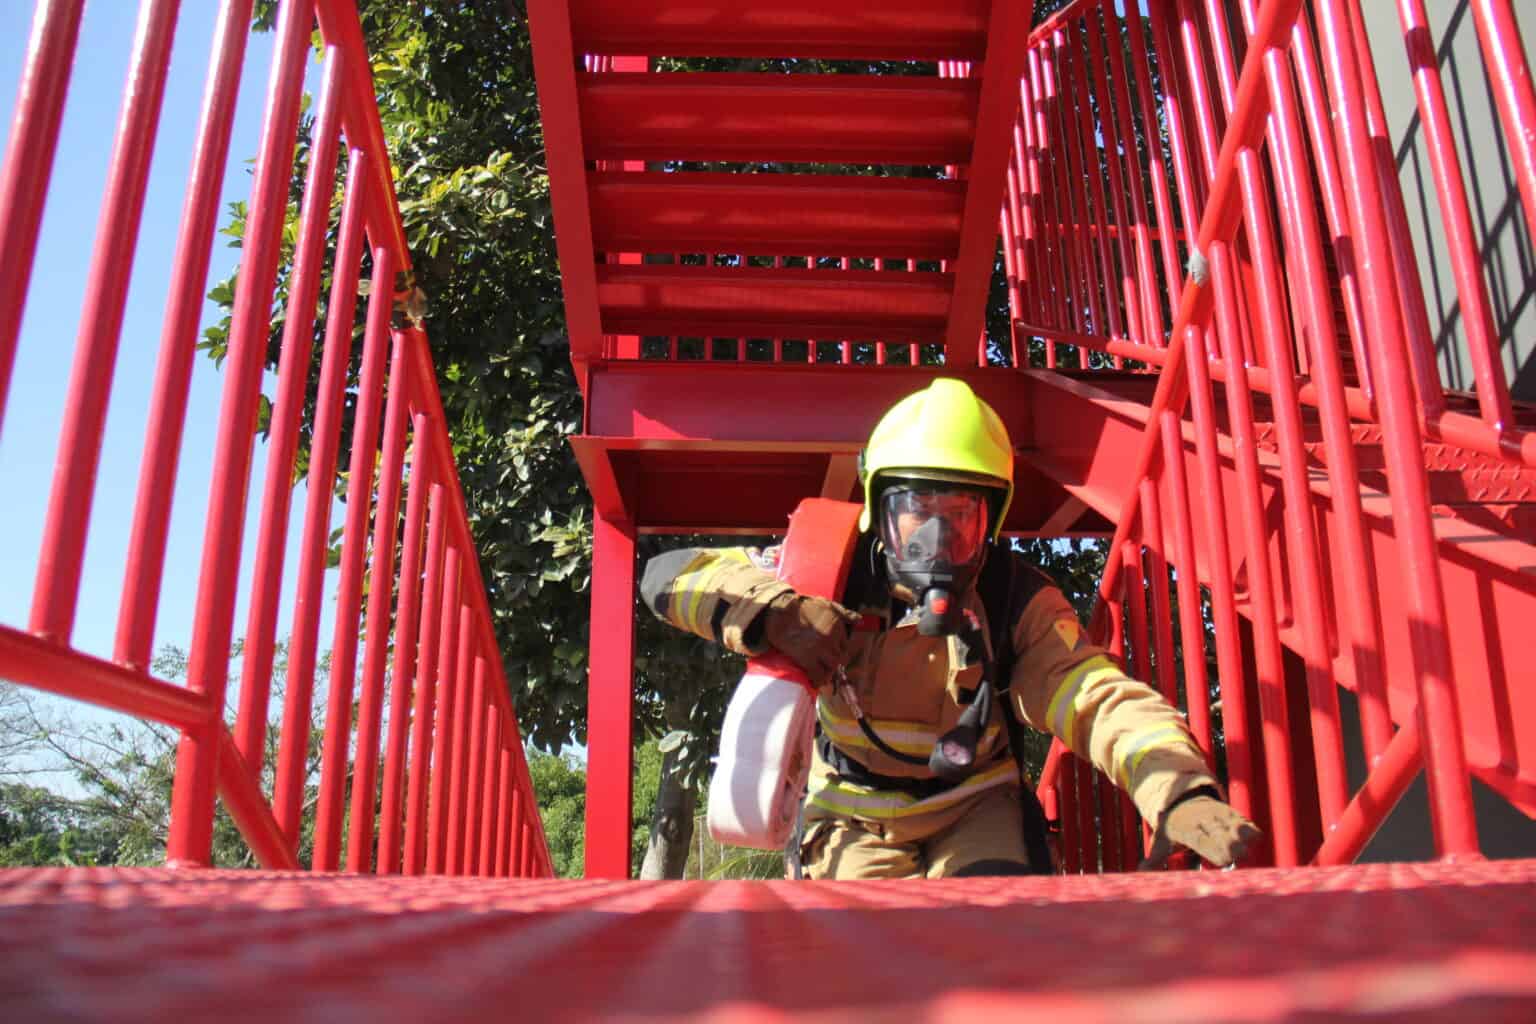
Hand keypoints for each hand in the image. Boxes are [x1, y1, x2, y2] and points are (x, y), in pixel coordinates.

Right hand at [761, 594, 860, 684]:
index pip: (846, 645)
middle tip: (827, 666)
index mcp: (837, 626)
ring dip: (827, 672)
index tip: (832, 654)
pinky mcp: (807, 658)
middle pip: (840, 658)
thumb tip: (858, 619)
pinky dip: (817, 680)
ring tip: (822, 674)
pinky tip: (815, 682)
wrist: (780, 612)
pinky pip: (818, 675)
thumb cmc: (802, 607)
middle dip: (834, 663)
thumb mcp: (826, 604)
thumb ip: (843, 612)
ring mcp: (820, 650)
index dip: (839, 651)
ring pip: (832, 668)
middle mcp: (832, 639)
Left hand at [1141, 793, 1260, 869]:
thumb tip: (1141, 871)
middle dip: (1236, 852)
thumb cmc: (1172, 827)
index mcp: (1192, 832)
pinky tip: (1247, 842)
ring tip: (1241, 850)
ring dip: (1246, 844)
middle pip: (1232, 842)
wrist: (1183, 799)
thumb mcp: (1160, 841)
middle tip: (1232, 857)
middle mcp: (1210, 824)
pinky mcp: (1236, 816)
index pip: (1211, 846)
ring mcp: (1225, 819)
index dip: (1220, 856)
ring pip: (1244, 833)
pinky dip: (1253, 837)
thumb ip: (1154, 859)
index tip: (1222, 862)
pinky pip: (1253, 829)